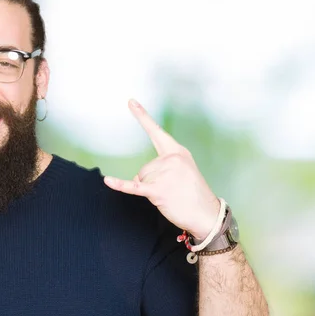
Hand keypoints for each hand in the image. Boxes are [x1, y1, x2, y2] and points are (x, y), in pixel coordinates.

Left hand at [104, 99, 219, 239]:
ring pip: (140, 180)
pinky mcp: (158, 190)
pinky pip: (134, 187)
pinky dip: (120, 185)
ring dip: (150, 191)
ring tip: (170, 196)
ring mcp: (165, 174)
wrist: (206, 215)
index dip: (142, 116)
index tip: (130, 101)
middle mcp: (171, 160)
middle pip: (143, 169)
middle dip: (151, 182)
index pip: (156, 132)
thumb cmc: (193, 194)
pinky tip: (108, 180)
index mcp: (177, 152)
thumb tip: (138, 179)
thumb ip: (162, 167)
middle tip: (172, 190)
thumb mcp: (183, 171)